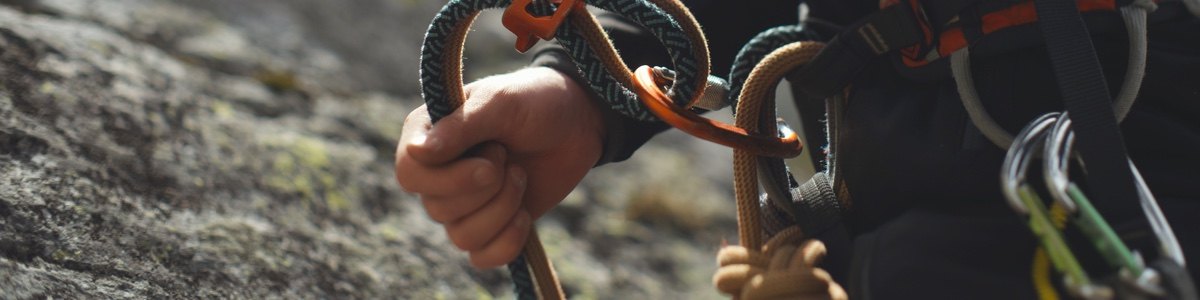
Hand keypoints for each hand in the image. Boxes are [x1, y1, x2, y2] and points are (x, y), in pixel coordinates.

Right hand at [395, 67, 605, 267]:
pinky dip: (507, 241)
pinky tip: (525, 215)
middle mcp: (438, 172)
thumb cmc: (535, 102)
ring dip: (501, 209)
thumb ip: (461, 127)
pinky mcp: (490, 226)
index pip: (410, 173)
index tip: (492, 159)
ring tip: (521, 175)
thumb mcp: (502, 103)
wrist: (577, 122)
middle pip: (437, 208)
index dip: (449, 177)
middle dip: (486, 188)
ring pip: (461, 236)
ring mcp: (463, 203)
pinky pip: (481, 256)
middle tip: (509, 158)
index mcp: (428, 134)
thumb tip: (417, 153)